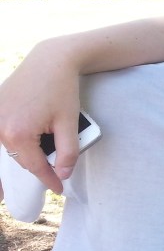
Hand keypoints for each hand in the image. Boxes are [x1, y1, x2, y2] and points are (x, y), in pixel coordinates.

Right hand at [0, 44, 84, 193]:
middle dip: (39, 166)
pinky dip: (16, 142)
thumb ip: (68, 152)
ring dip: (27, 153)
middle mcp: (0, 128)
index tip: (59, 190)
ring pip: (12, 147)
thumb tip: (63, 174)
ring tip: (43, 161)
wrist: (49, 60)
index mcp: (18, 134)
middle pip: (21, 158)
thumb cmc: (61, 89)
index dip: (49, 180)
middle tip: (56, 175)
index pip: (35, 167)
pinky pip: (6, 134)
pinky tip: (23, 147)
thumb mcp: (69, 122)